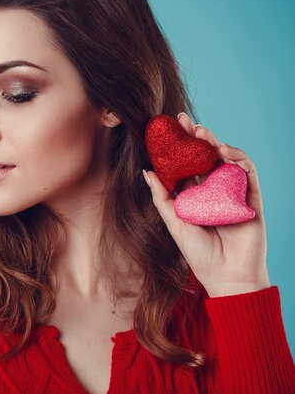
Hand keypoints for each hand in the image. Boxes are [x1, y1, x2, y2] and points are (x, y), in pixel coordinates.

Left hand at [142, 113, 269, 296]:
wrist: (228, 275)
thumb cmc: (199, 254)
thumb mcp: (174, 223)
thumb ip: (162, 198)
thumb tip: (146, 172)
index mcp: (193, 196)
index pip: (185, 165)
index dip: (177, 147)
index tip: (165, 129)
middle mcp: (212, 190)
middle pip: (204, 157)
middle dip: (195, 137)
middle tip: (182, 120)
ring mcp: (232, 191)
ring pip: (224, 159)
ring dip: (214, 142)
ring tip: (201, 132)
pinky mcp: (250, 196)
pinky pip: (246, 171)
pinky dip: (237, 158)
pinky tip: (224, 151)